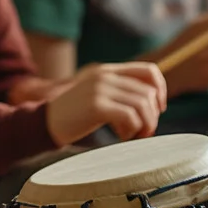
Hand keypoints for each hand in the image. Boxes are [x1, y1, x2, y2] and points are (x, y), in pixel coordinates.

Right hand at [45, 62, 165, 145]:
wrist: (46, 122)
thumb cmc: (75, 114)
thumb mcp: (98, 94)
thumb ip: (119, 91)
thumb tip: (154, 103)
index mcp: (107, 71)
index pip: (149, 71)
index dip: (161, 90)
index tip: (158, 109)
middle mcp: (104, 76)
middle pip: (149, 93)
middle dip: (153, 116)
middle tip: (143, 131)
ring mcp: (100, 89)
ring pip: (143, 105)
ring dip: (145, 125)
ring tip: (133, 135)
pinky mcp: (96, 106)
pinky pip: (130, 116)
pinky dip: (132, 130)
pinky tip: (121, 136)